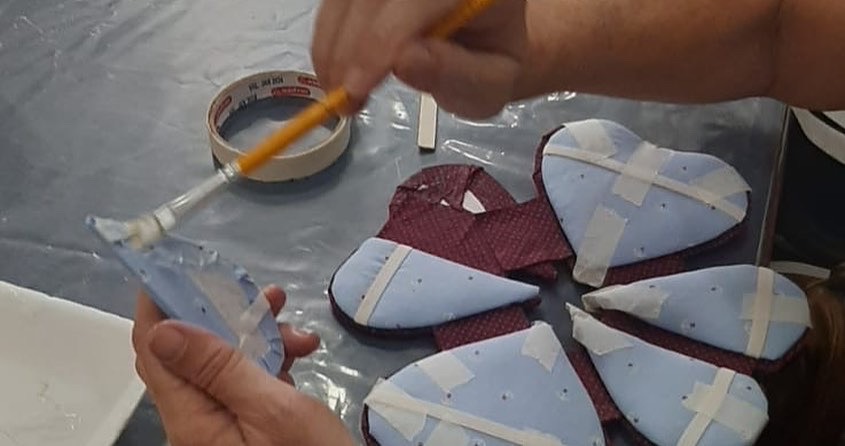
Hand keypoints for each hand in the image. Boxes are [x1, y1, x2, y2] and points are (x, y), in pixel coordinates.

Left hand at [132, 287, 355, 445]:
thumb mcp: (273, 409)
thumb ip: (218, 369)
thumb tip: (162, 330)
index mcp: (191, 418)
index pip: (154, 351)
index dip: (159, 305)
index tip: (179, 266)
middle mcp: (196, 421)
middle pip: (191, 353)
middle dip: (225, 315)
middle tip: (264, 293)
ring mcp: (220, 426)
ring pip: (224, 363)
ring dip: (259, 337)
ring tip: (300, 332)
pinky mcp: (244, 429)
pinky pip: (245, 383)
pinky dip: (272, 362)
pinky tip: (302, 353)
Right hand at [311, 0, 529, 118]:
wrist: (487, 39)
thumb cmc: (490, 65)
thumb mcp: (487, 86)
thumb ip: (456, 75)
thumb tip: (404, 61)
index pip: (417, 1)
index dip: (378, 42)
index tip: (354, 90)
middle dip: (347, 47)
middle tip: (340, 99)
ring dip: (331, 42)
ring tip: (336, 88)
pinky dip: (329, 33)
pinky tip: (335, 67)